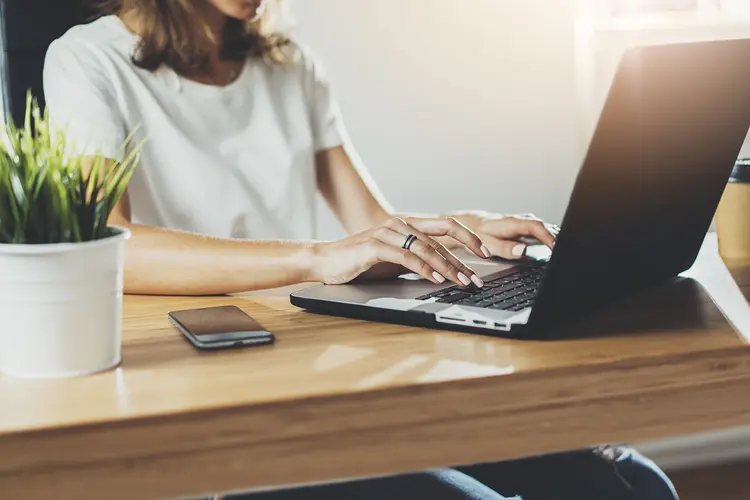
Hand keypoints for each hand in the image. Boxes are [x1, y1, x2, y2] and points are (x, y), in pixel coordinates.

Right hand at [311, 216, 491, 286]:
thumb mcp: (394, 261)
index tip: (487, 253)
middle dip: (463, 259)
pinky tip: (437, 279)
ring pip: (427, 248)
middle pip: (441, 238)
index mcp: (407, 226)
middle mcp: (400, 224)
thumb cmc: (359, 262)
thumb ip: (417, 261)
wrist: (325, 261)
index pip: (446, 226)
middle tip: (477, 278)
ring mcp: (387, 232)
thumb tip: (444, 272)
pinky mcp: (375, 246)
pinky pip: (407, 257)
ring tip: (462, 282)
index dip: (469, 237)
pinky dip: (425, 269)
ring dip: (448, 267)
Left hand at [450, 212, 558, 259]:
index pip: (537, 226)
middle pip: (545, 226)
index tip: (557, 248)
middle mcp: (521, 219)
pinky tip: (553, 246)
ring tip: (562, 251)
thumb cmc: (479, 234)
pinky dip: (549, 237)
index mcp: (513, 222)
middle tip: (566, 252)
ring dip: (555, 237)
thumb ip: (506, 248)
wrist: (471, 224)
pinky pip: (541, 230)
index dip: (549, 237)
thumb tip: (522, 250)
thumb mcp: (488, 243)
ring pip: (544, 227)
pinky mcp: (524, 226)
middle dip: (557, 238)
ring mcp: (524, 222)